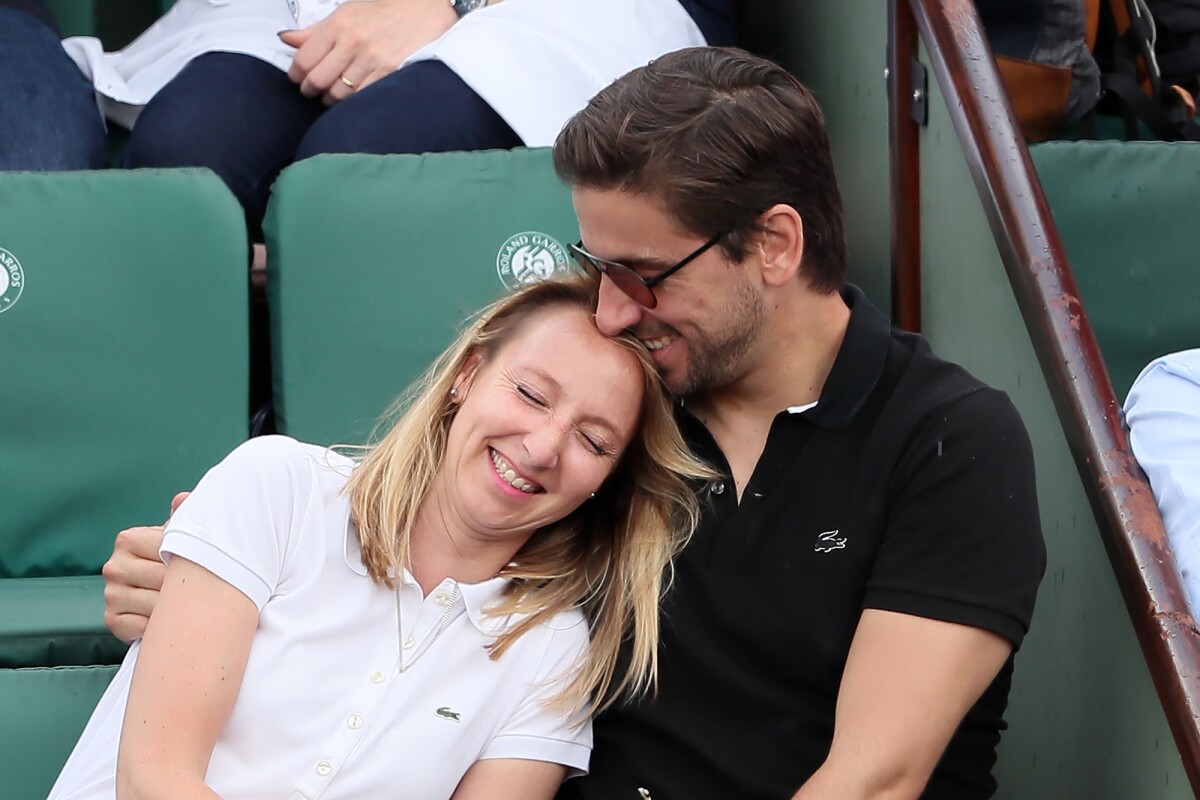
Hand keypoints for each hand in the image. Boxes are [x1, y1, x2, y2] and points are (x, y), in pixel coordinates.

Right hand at [101, 492, 187, 642]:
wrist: (155, 590)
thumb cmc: (169, 558)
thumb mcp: (175, 536)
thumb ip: (180, 518)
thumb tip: (182, 499)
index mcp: (127, 540)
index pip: (166, 549)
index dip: (188, 559)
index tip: (203, 563)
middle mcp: (113, 566)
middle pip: (162, 579)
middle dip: (184, 585)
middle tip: (201, 588)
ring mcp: (110, 593)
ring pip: (155, 605)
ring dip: (174, 609)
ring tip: (185, 603)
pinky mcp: (111, 619)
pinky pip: (143, 626)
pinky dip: (159, 626)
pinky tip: (166, 619)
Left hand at [280, 0, 457, 105]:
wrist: (423, 12)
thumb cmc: (382, 14)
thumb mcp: (346, 15)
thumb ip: (315, 31)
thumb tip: (286, 40)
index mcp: (338, 25)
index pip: (304, 59)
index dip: (296, 75)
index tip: (299, 78)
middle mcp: (352, 41)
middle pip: (317, 80)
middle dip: (311, 90)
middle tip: (314, 90)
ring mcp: (372, 59)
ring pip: (338, 94)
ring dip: (331, 99)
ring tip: (333, 94)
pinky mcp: (389, 72)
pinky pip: (361, 97)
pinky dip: (352, 102)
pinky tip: (353, 96)